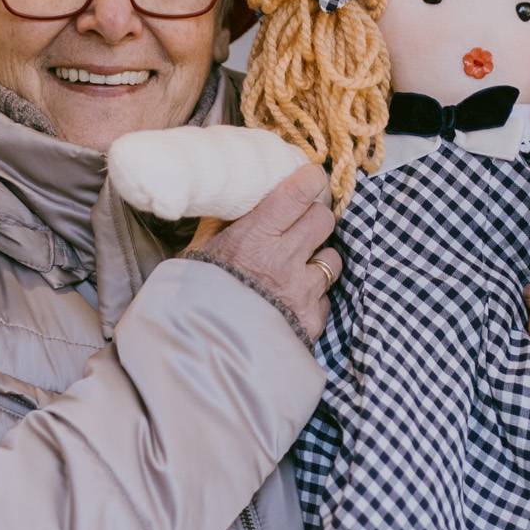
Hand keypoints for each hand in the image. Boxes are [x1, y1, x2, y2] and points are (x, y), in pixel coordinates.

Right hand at [190, 162, 339, 341]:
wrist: (204, 350)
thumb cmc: (196, 296)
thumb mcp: (200, 250)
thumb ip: (222, 223)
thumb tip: (237, 196)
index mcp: (255, 236)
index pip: (299, 192)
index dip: (311, 180)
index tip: (310, 179)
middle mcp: (285, 260)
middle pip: (324, 219)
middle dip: (315, 218)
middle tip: (300, 226)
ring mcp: (302, 292)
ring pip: (332, 259)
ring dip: (319, 259)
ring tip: (297, 268)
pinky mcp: (311, 320)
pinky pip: (325, 298)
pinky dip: (313, 297)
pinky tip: (291, 301)